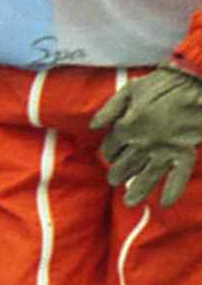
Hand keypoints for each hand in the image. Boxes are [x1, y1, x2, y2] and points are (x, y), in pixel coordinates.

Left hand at [97, 64, 201, 209]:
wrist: (194, 81)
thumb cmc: (162, 83)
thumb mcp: (129, 90)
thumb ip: (109, 109)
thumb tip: (93, 127)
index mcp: (126, 128)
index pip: (111, 149)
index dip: (110, 153)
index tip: (113, 155)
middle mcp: (142, 143)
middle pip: (125, 166)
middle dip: (118, 174)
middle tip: (116, 179)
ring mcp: (163, 149)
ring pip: (146, 176)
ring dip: (137, 190)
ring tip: (130, 202)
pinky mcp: (184, 151)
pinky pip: (178, 175)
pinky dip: (173, 190)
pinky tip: (165, 203)